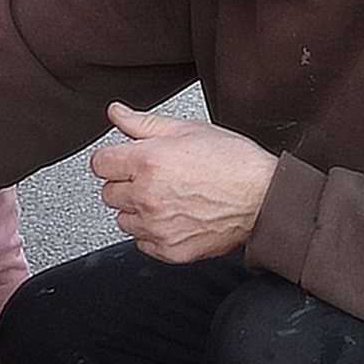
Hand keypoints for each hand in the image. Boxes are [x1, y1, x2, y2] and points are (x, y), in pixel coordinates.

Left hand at [90, 101, 277, 263]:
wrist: (264, 197)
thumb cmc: (233, 161)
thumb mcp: (187, 129)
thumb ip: (143, 123)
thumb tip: (116, 113)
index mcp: (148, 162)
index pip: (99, 164)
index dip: (114, 158)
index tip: (126, 159)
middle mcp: (147, 197)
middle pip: (108, 192)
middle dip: (126, 182)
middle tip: (154, 176)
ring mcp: (157, 227)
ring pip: (122, 219)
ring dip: (137, 209)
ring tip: (167, 196)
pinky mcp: (170, 250)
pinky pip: (141, 242)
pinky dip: (152, 231)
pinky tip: (174, 216)